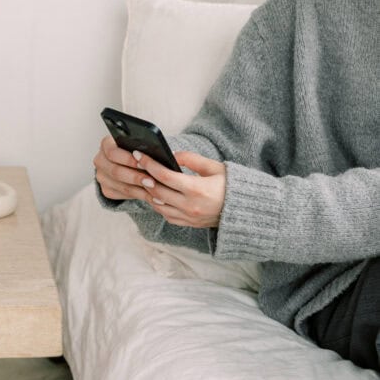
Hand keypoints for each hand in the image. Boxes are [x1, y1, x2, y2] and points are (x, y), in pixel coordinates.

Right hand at [94, 135, 158, 203]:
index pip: (112, 152)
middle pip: (116, 171)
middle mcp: (100, 160)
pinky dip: (138, 196)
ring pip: (120, 186)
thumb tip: (169, 154)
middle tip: (152, 182)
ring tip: (156, 192)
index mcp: (106, 144)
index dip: (128, 159)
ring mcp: (101, 176)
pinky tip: (152, 197)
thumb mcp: (140, 145)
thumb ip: (149, 148)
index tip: (144, 164)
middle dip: (135, 177)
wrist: (128, 164)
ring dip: (140, 190)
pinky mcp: (106, 190)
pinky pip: (122, 195)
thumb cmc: (137, 152)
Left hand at [94, 137, 226, 227]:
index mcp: (196, 189)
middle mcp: (190, 206)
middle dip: (144, 177)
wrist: (243, 210)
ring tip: (144, 179)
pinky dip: (158, 205)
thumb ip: (190, 159)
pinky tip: (157, 194)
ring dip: (149, 192)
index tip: (138, 154)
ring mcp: (188, 217)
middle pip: (156, 191)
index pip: (164, 175)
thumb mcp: (213, 167)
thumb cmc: (229, 185)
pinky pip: (166, 215)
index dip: (148, 164)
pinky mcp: (188, 224)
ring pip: (158, 206)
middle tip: (136, 166)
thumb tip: (170, 155)